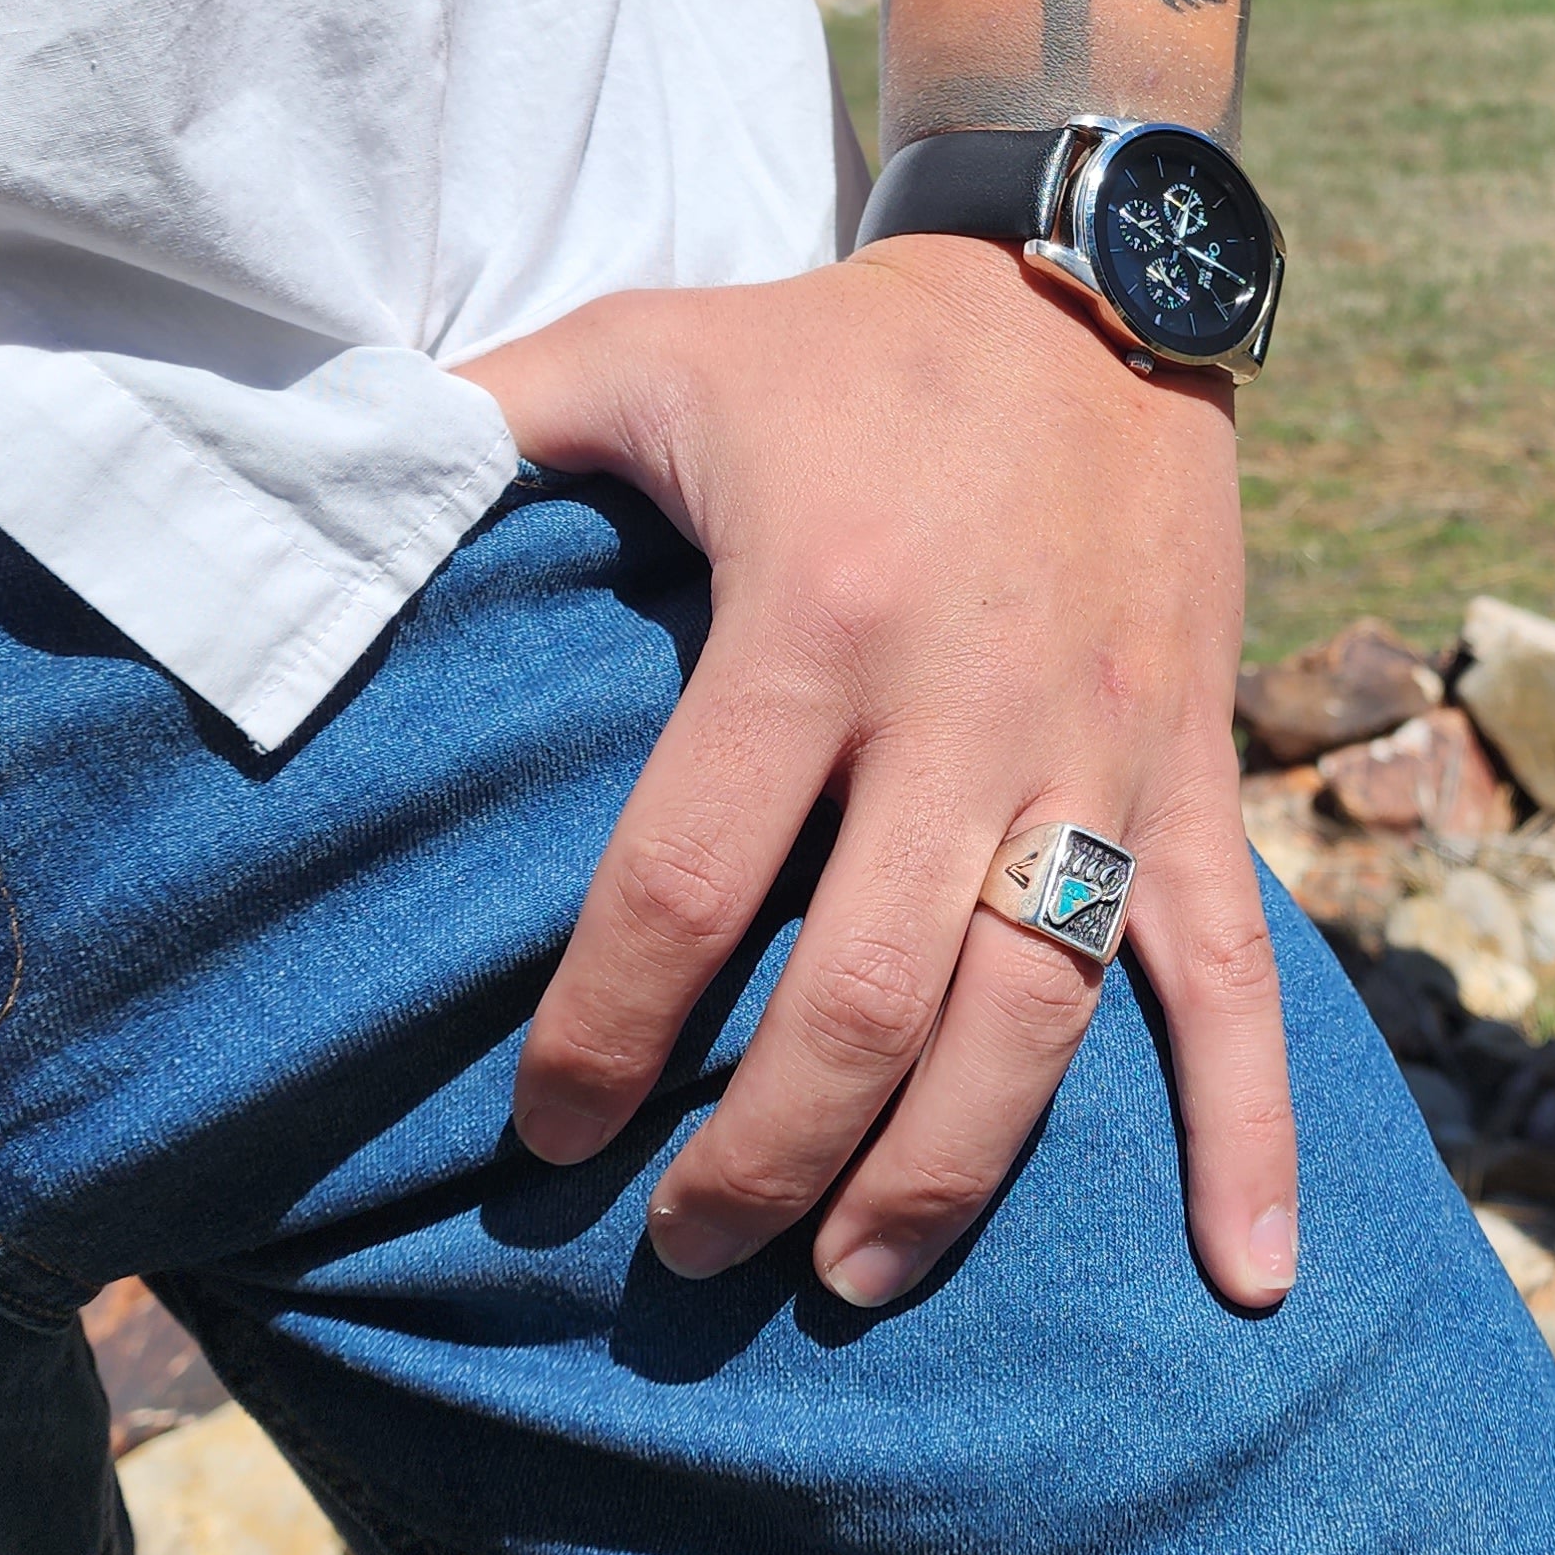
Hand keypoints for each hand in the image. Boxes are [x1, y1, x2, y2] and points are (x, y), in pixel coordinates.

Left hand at [454, 239, 1298, 1308]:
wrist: (1095, 276)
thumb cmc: (844, 340)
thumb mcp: (648, 346)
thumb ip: (480, 420)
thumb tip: (301, 473)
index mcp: (811, 619)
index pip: (683, 886)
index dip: (603, 1041)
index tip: (548, 1137)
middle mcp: (965, 710)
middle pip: (859, 998)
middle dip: (760, 1157)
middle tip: (684, 1247)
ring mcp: (1099, 750)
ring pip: (1031, 1016)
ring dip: (942, 1176)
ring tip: (855, 1278)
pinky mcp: (1194, 764)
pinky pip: (1234, 965)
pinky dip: (1253, 1126)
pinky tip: (1252, 1274)